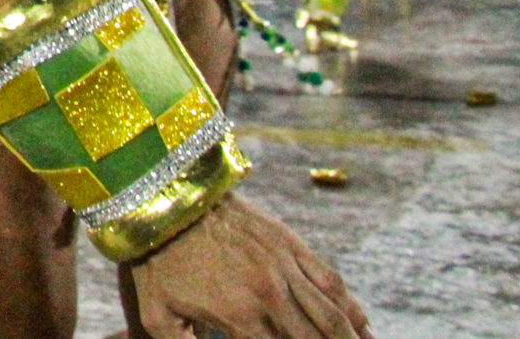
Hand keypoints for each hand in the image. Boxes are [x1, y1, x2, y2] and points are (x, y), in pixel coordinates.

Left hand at [131, 194, 371, 338]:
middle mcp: (271, 294)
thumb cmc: (156, 258)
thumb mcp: (157, 313)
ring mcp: (285, 267)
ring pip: (333, 316)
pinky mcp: (290, 244)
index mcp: (241, 317)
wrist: (165, 194)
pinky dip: (351, 307)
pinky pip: (331, 281)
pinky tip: (363, 326)